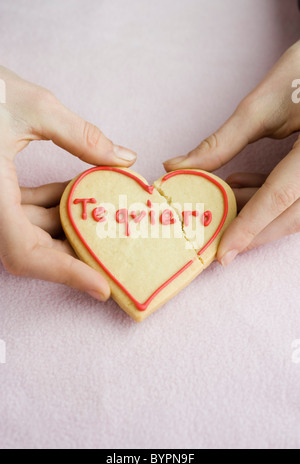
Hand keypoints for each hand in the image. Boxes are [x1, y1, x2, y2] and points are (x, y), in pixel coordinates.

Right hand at [0, 66, 136, 300]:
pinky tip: (78, 190)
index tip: (102, 288)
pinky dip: (54, 205)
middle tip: (116, 253)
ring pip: (32, 230)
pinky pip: (26, 211)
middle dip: (75, 253)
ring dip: (69, 225)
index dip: (66, 274)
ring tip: (106, 216)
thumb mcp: (34, 106)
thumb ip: (81, 136)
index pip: (26, 253)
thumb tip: (125, 159)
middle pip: (33, 248)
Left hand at [164, 40, 299, 265]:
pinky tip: (241, 185)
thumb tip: (176, 166)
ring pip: (296, 212)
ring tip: (223, 201)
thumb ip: (221, 142)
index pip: (280, 196)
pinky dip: (270, 199)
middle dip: (252, 231)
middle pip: (291, 215)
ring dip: (258, 214)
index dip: (249, 227)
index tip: (223, 253)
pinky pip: (299, 198)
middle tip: (218, 238)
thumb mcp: (261, 106)